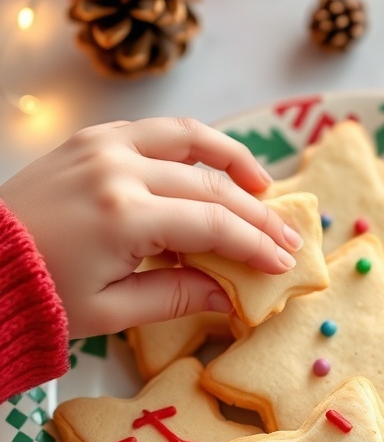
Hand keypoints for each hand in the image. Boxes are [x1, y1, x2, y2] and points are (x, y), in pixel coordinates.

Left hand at [0, 117, 301, 336]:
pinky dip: (191, 145)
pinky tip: (210, 167)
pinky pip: (155, 131)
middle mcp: (118, 169)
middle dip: (256, 212)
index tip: (284, 262)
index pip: (213, 225)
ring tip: (262, 185)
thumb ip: (177, 296)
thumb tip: (233, 297)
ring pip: (188, 138)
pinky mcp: (90, 138)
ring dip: (232, 160)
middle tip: (287, 236)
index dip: (255, 244)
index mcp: (123, 216)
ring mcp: (103, 145)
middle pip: (210, 184)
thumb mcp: (109, 310)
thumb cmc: (38, 294)